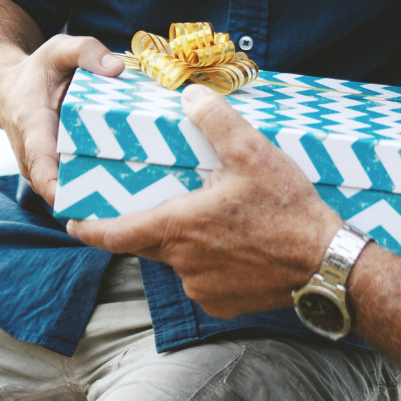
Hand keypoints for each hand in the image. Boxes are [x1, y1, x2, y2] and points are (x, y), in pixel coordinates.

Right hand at [0, 34, 125, 205]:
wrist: (10, 91)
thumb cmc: (37, 72)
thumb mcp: (59, 49)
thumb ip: (86, 51)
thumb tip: (117, 68)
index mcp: (32, 127)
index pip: (40, 167)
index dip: (57, 189)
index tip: (81, 203)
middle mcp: (34, 156)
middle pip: (60, 187)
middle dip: (92, 196)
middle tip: (132, 194)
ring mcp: (44, 168)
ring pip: (70, 190)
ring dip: (98, 193)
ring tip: (137, 191)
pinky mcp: (56, 170)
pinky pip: (75, 184)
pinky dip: (99, 185)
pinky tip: (130, 184)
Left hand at [67, 86, 339, 316]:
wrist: (326, 265)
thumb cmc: (288, 211)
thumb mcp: (253, 154)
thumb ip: (216, 121)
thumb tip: (191, 95)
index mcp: (179, 228)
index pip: (115, 235)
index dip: (90, 228)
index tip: (73, 222)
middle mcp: (183, 264)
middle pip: (148, 245)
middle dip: (150, 225)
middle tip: (166, 203)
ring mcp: (202, 289)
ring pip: (180, 262)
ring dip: (188, 244)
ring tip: (219, 221)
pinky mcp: (223, 305)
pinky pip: (204, 282)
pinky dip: (213, 264)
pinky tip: (239, 247)